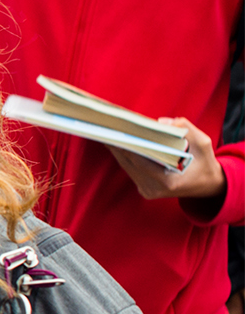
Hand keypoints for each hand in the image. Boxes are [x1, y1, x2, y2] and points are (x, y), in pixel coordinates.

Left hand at [110, 117, 224, 200]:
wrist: (208, 186)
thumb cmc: (205, 163)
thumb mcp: (203, 144)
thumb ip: (186, 129)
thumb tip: (161, 122)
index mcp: (168, 181)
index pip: (138, 159)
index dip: (125, 142)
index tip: (116, 128)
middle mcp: (154, 189)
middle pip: (128, 161)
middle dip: (119, 142)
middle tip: (107, 124)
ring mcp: (148, 191)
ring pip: (125, 165)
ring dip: (118, 147)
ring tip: (109, 129)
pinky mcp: (144, 190)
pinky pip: (130, 169)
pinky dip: (125, 155)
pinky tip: (119, 140)